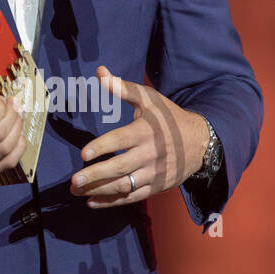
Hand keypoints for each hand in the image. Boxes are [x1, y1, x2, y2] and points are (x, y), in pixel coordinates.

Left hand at [69, 65, 208, 206]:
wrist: (200, 141)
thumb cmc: (169, 117)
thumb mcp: (149, 99)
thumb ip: (123, 88)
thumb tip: (100, 71)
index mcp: (146, 131)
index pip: (120, 141)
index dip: (101, 147)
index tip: (83, 155)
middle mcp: (150, 154)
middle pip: (120, 167)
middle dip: (95, 176)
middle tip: (74, 182)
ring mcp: (154, 173)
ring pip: (124, 185)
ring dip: (99, 191)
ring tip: (77, 192)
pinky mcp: (156, 186)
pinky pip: (132, 197)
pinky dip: (112, 202)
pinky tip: (93, 202)